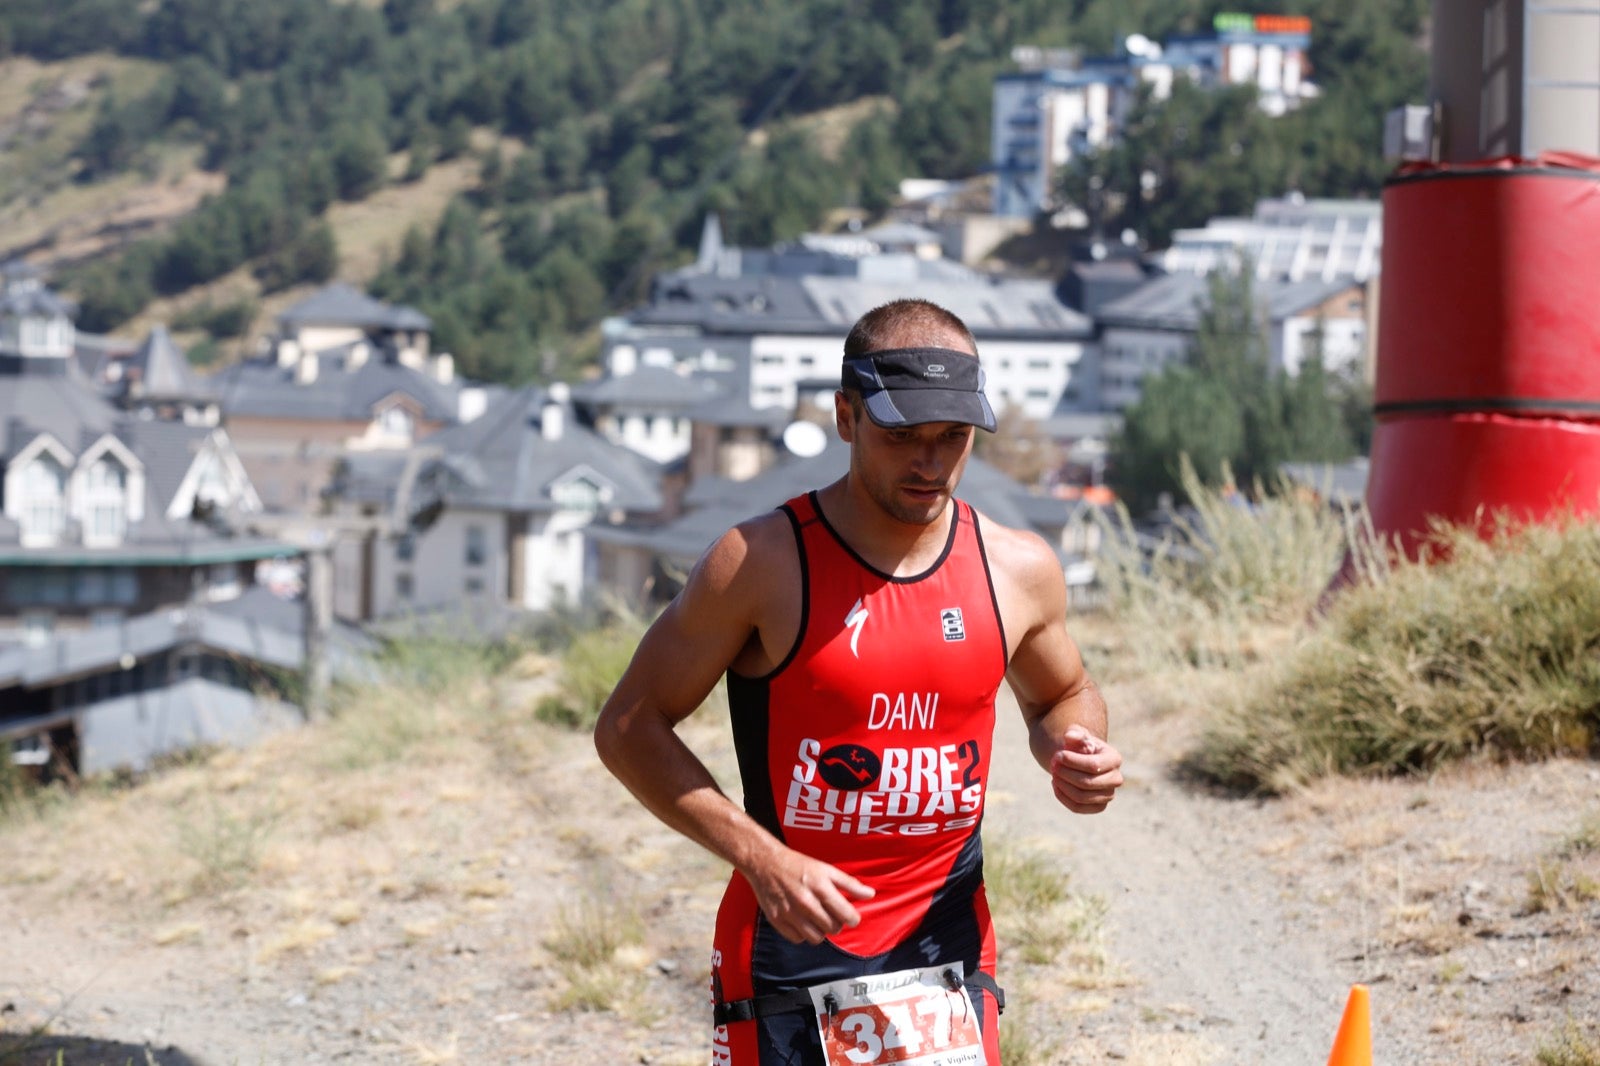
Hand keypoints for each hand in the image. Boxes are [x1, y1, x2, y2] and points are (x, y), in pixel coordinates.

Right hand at [745, 846, 875, 944]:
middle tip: (831, 914)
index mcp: (820, 886)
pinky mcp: (776, 920)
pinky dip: (802, 934)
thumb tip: (870, 894)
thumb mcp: (826, 869)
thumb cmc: (798, 865)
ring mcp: (789, 912)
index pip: (846, 915)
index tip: (850, 916)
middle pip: (833, 928)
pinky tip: (802, 921)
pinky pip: (797, 939)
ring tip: (817, 919)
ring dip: (820, 931)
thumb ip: (849, 884)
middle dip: (836, 923)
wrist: (765, 863)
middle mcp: (805, 901)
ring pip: (816, 938)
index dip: (852, 919)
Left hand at [1050, 725, 1122, 813]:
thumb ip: (1074, 733)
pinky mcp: (1098, 806)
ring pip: (1082, 797)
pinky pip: (1079, 808)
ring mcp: (1108, 795)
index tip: (1057, 756)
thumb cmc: (1079, 745)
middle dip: (1066, 774)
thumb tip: (1070, 736)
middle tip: (1053, 765)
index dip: (1072, 762)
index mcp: (1114, 759)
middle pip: (1088, 783)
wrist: (1080, 759)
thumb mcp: (1077, 734)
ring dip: (1063, 786)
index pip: (1094, 765)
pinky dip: (1063, 798)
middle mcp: (1116, 779)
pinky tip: (1055, 785)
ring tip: (1053, 774)